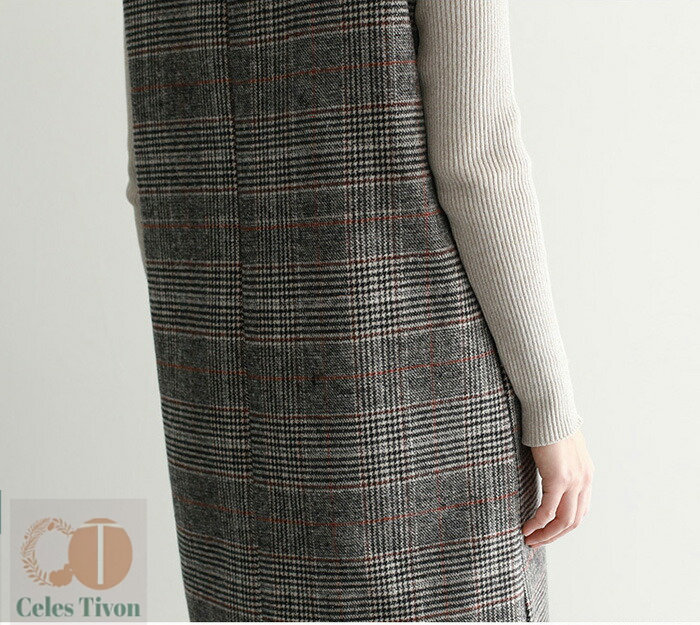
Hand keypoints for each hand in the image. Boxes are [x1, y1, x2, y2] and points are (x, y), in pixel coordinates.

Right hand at [522, 428, 593, 546]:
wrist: (549, 408)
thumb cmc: (549, 422)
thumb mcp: (559, 446)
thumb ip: (558, 461)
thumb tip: (547, 464)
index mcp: (585, 474)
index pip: (579, 509)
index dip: (563, 525)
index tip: (547, 530)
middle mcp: (584, 480)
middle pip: (574, 520)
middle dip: (555, 535)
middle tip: (537, 541)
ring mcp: (574, 481)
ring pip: (564, 521)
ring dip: (547, 535)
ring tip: (530, 539)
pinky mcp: (559, 479)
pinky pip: (548, 510)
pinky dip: (538, 523)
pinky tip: (527, 528)